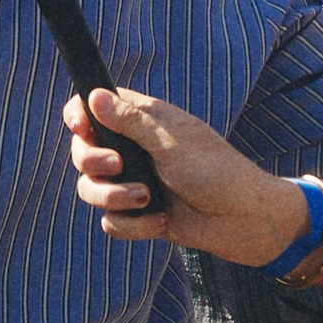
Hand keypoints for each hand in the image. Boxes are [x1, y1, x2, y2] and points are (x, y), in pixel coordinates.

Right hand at [66, 86, 312, 266]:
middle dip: (93, 162)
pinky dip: (133, 225)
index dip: (79, 116)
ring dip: (113, 198)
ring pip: (91, 189)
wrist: (243, 220)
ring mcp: (134, 183)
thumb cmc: (216, 171)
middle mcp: (133, 150)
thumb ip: (130, 122)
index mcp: (142, 121)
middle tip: (118, 165)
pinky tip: (161, 221)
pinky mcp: (139, 215)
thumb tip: (93, 97)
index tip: (81, 127)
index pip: (94, 108)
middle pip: (83, 152)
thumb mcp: (170, 142)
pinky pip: (112, 222)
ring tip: (147, 199)